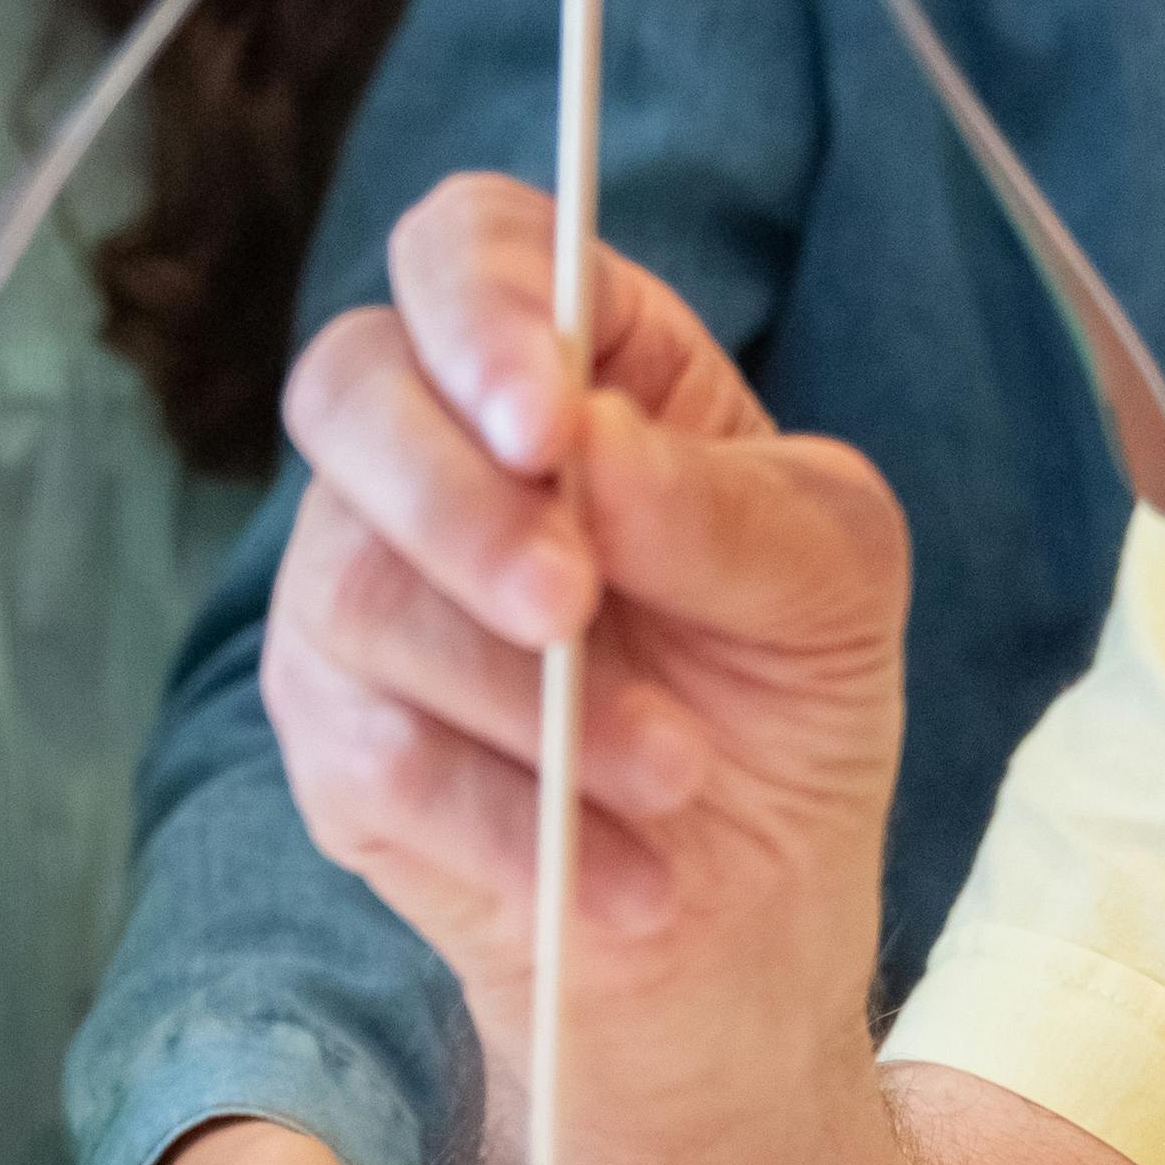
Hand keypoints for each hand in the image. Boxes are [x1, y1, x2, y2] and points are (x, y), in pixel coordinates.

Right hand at [258, 176, 910, 1122]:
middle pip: (352, 389)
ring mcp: (359, 584)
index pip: (467, 247)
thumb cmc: (785, 698)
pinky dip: (510, 820)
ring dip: (528, 699)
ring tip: (672, 773)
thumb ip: (722, 506)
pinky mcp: (335, 735)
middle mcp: (433, 444)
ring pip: (359, 587)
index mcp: (568, 360)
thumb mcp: (829, 583)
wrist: (750, 917)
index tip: (546, 422)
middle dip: (460, 503)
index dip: (481, 308)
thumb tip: (587, 446)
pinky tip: (621, 875)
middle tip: (572, 605)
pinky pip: (373, 749)